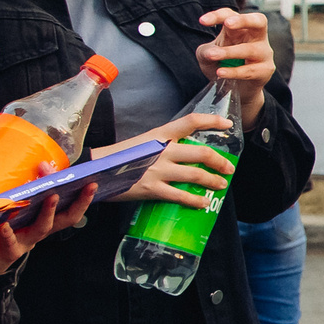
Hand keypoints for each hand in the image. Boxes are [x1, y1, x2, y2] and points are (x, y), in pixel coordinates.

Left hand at [0, 185, 95, 272]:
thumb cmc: (1, 232)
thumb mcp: (17, 209)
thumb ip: (31, 187)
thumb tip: (43, 165)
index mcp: (44, 222)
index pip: (70, 210)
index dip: (84, 199)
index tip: (93, 183)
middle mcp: (39, 232)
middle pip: (65, 220)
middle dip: (79, 203)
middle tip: (87, 187)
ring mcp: (25, 242)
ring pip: (42, 228)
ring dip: (49, 213)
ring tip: (52, 197)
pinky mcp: (8, 251)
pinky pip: (10, 242)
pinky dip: (8, 233)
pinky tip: (5, 225)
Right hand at [102, 113, 236, 207]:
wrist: (95, 170)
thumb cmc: (122, 156)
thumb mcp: (144, 142)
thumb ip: (164, 145)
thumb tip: (187, 151)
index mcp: (159, 134)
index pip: (190, 122)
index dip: (211, 121)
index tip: (227, 124)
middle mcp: (162, 150)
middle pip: (202, 153)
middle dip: (220, 162)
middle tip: (229, 167)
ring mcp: (158, 170)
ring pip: (196, 175)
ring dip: (213, 181)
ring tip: (221, 184)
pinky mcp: (152, 189)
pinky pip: (181, 196)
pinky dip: (196, 200)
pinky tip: (203, 202)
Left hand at [196, 8, 272, 126]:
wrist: (236, 89)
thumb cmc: (223, 65)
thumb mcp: (207, 56)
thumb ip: (206, 52)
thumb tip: (211, 53)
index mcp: (240, 29)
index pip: (231, 15)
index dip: (217, 15)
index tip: (201, 22)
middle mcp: (256, 37)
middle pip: (258, 21)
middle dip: (244, 20)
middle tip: (228, 24)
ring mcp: (263, 53)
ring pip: (250, 49)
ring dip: (230, 52)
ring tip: (213, 56)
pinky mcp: (266, 70)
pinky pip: (250, 70)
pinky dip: (234, 72)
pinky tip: (220, 73)